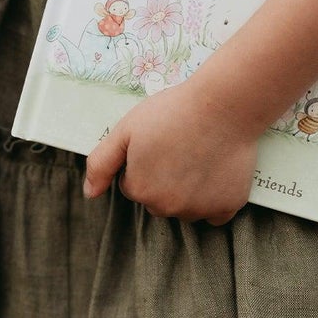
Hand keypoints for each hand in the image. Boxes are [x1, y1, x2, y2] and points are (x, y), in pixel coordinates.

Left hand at [82, 81, 257, 223]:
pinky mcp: (228, 206)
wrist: (223, 104)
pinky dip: (216, 199)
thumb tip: (89, 194)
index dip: (142, 163)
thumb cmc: (172, 112)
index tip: (158, 144)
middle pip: (159, 200)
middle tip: (179, 148)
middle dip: (164, 181)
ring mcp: (199, 210)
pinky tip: (217, 172)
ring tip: (199, 157)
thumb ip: (101, 164)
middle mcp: (168, 208)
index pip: (133, 186)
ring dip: (189, 191)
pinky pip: (216, 213)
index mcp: (140, 190)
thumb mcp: (125, 130)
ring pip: (186, 208)